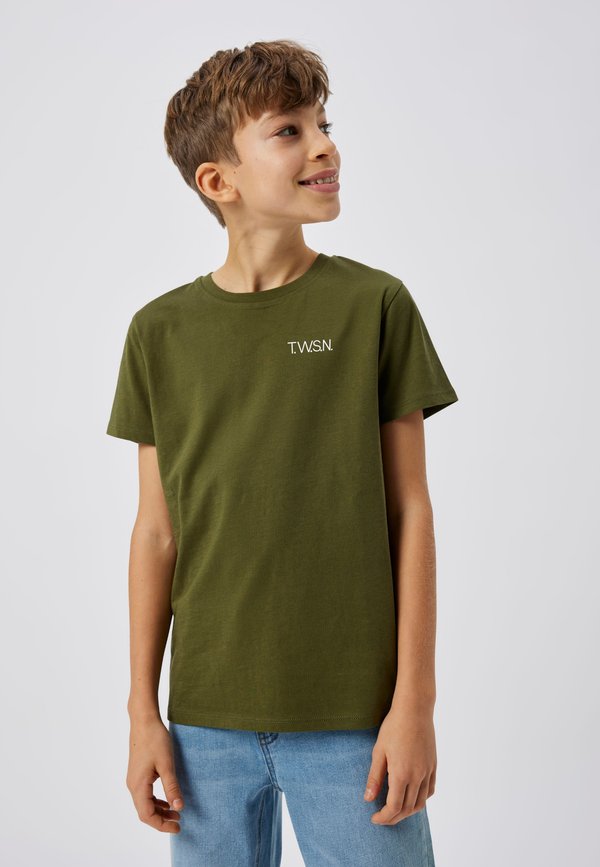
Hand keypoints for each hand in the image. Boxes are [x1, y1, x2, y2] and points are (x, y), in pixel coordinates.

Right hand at [126, 715, 184, 833]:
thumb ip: (172, 787)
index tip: (178, 827)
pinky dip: (156, 801)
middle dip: (161, 820)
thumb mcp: (167, 764)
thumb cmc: (155, 740)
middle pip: (145, 812)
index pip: (147, 815)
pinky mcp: (138, 774)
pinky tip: (168, 800)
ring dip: (160, 811)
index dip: (162, 825)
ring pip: (145, 804)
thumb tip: (179, 807)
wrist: (144, 721)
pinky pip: (145, 795)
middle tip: (179, 823)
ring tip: (176, 813)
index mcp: (138, 786)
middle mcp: (133, 786)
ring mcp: (134, 780)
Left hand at [363, 706, 435, 824]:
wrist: (415, 709)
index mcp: (401, 774)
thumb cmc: (393, 727)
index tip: (374, 818)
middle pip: (407, 808)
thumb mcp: (379, 751)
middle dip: (394, 817)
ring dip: (407, 811)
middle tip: (381, 817)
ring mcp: (428, 771)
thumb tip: (368, 799)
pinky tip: (411, 796)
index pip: (394, 807)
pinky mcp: (433, 765)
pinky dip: (421, 799)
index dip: (384, 817)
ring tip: (395, 810)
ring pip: (420, 802)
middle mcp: (417, 776)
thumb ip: (374, 777)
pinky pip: (430, 790)